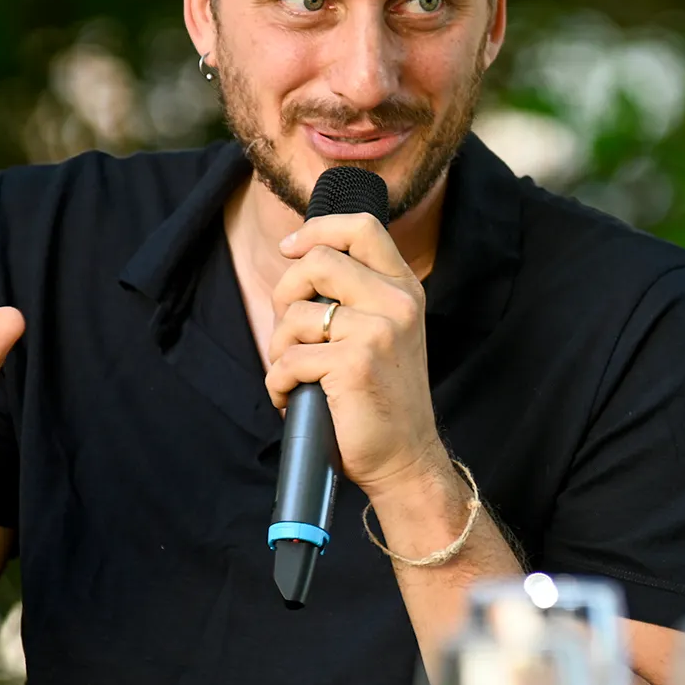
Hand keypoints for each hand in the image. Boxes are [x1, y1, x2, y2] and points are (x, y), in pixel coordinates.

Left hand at [264, 214, 446, 496]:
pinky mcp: (354, 364)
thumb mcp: (385, 331)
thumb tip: (299, 260)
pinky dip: (279, 383)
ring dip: (279, 349)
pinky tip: (293, 398)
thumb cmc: (383, 397)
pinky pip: (288, 360)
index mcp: (404, 288)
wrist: (406, 457)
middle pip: (318, 261)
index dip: (318, 229)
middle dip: (285, 294)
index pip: (361, 227)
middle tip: (288, 332)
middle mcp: (396, 303)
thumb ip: (357, 294)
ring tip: (294, 374)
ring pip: (295, 316)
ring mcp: (378, 331)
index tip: (292, 249)